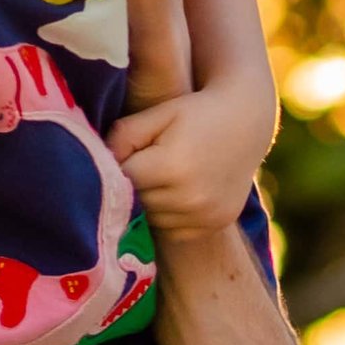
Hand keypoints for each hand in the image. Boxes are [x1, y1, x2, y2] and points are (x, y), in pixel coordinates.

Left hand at [111, 69, 276, 239]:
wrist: (247, 122)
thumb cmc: (195, 113)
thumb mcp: (158, 114)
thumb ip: (123, 137)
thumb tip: (98, 165)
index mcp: (172, 167)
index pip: (124, 180)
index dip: (119, 168)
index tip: (124, 156)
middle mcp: (191, 197)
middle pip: (138, 203)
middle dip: (133, 187)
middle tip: (143, 165)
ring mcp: (205, 216)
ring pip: (153, 220)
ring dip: (149, 205)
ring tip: (160, 178)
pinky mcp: (214, 225)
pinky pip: (173, 231)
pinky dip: (169, 216)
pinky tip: (177, 193)